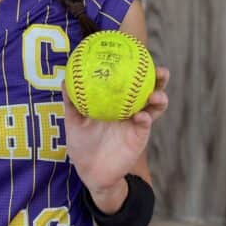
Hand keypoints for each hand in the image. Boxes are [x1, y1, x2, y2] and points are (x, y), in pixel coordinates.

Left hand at [61, 66, 169, 195]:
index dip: (138, 68)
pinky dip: (145, 119)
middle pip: (149, 90)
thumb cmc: (82, 145)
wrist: (90, 172)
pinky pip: (145, 126)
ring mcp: (136, 123)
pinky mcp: (139, 138)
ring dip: (159, 99)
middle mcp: (130, 110)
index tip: (141, 53)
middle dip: (159, 79)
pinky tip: (141, 116)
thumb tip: (64, 80)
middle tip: (161, 70)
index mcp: (117, 102)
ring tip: (156, 94)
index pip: (131, 81)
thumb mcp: (74, 123)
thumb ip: (71, 103)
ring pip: (154, 108)